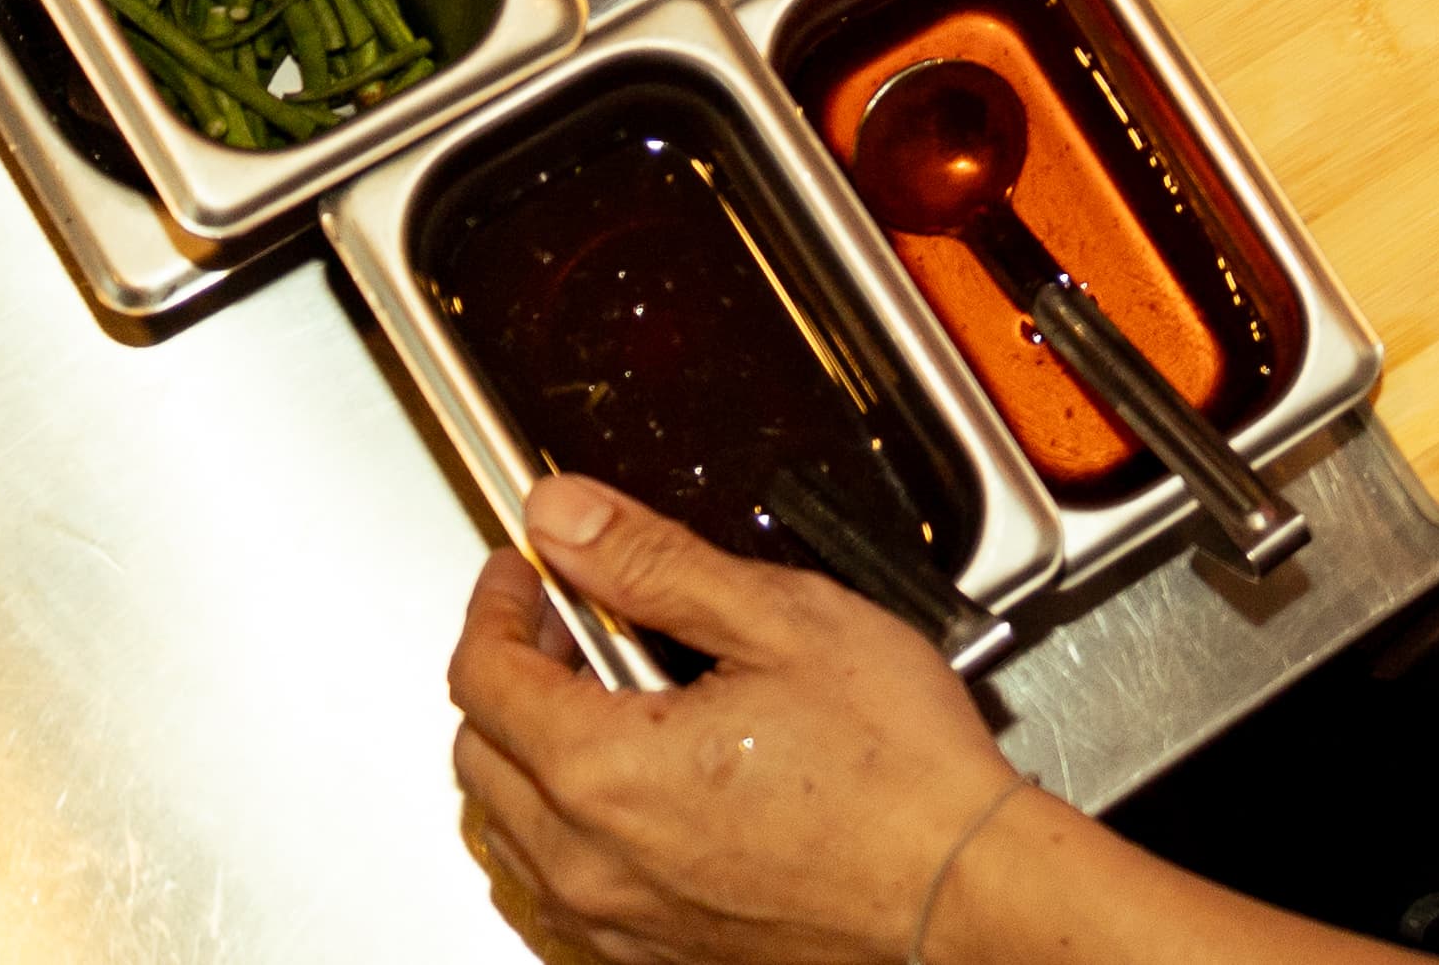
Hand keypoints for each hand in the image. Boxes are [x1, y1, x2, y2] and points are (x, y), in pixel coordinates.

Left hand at [448, 477, 1044, 964]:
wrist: (959, 892)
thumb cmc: (894, 770)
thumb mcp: (778, 618)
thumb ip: (653, 563)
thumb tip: (563, 518)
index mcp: (605, 772)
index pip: (483, 676)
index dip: (498, 602)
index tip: (525, 568)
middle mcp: (591, 865)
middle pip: (479, 755)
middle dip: (512, 667)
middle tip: (573, 614)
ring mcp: (617, 926)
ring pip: (508, 833)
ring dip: (527, 751)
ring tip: (605, 692)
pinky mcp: (652, 958)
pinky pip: (553, 896)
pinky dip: (556, 832)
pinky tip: (623, 787)